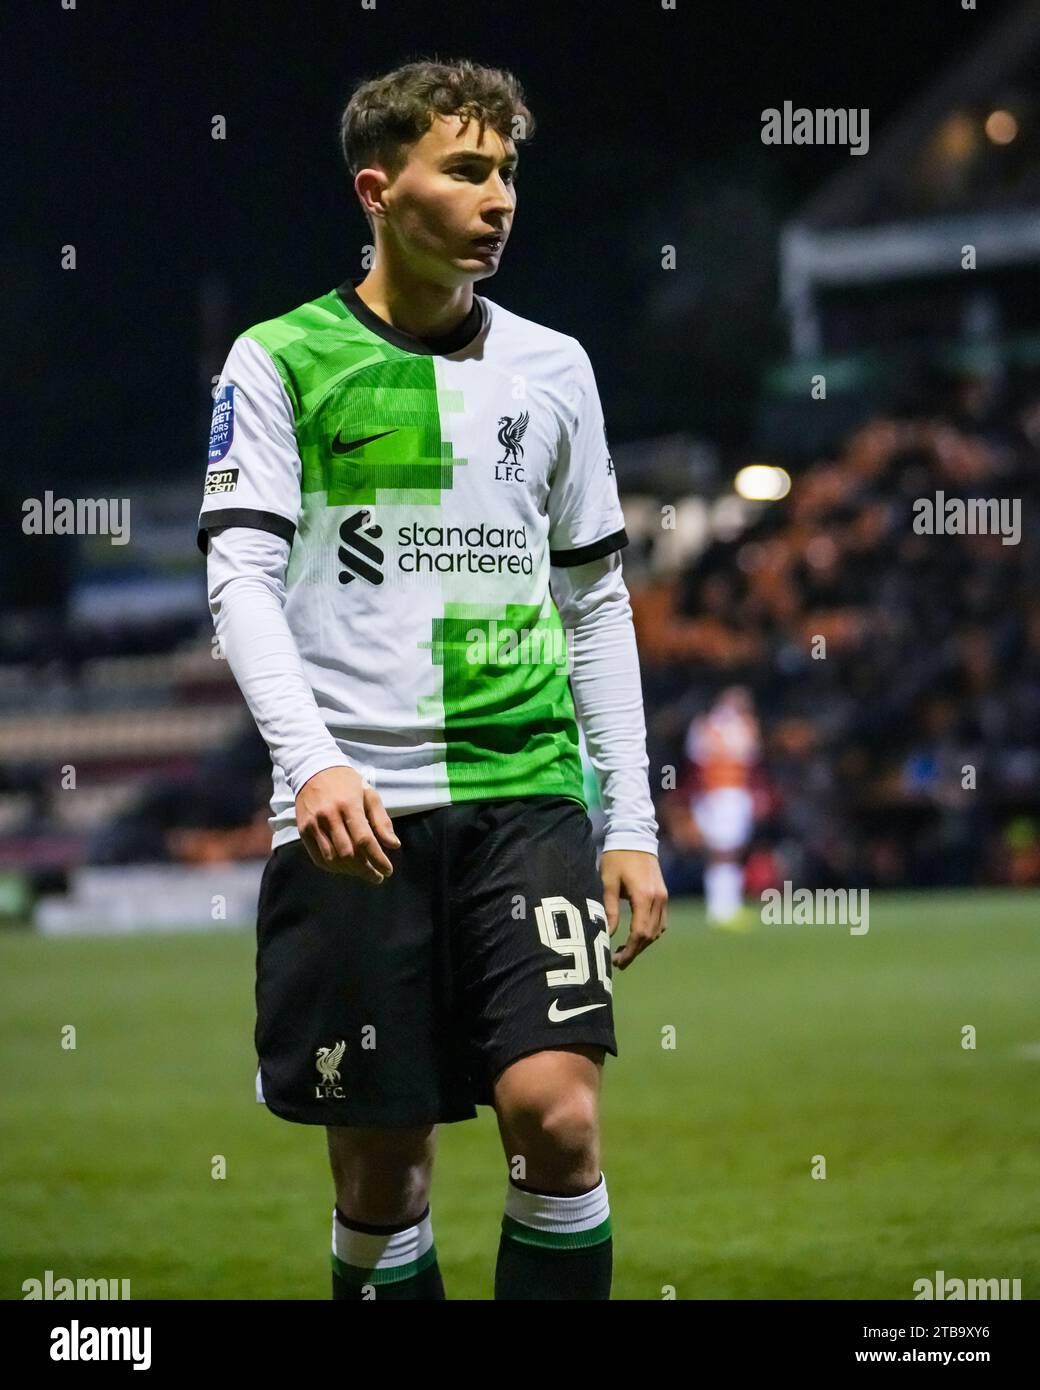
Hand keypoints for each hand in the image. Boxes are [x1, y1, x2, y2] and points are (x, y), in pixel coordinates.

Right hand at [295, 766, 400, 883]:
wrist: (312, 768)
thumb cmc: (346, 782)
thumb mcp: (369, 794)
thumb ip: (381, 820)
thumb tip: (394, 845)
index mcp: (349, 805)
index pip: (364, 840)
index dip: (377, 859)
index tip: (388, 870)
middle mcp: (329, 816)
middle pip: (348, 853)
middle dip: (365, 869)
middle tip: (377, 876)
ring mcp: (314, 824)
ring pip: (333, 859)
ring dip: (350, 871)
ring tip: (363, 872)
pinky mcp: (303, 830)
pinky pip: (318, 857)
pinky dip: (333, 868)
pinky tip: (345, 869)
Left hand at [600, 849, 667, 970]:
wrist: (634, 836)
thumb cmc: (616, 857)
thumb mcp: (607, 882)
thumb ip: (609, 909)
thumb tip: (607, 934)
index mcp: (644, 896)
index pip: (640, 932)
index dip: (629, 950)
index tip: (616, 961)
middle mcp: (658, 898)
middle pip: (650, 935)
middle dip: (635, 951)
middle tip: (617, 962)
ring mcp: (663, 896)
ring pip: (658, 930)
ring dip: (643, 943)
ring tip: (625, 951)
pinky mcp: (663, 894)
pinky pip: (661, 921)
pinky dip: (650, 932)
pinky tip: (637, 936)